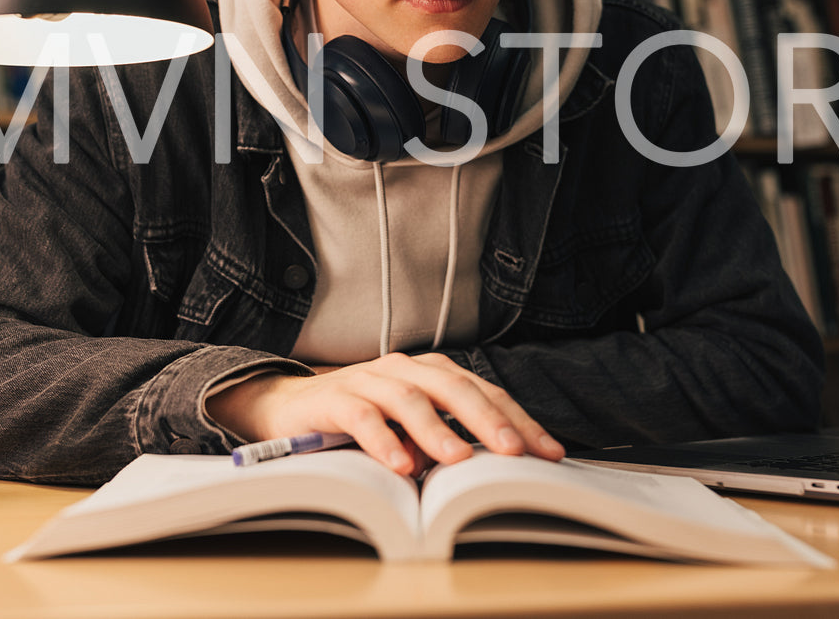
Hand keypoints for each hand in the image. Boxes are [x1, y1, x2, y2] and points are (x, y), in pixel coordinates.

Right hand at [206, 352, 564, 476]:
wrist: (290, 407)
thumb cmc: (361, 419)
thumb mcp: (412, 429)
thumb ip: (446, 440)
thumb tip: (492, 469)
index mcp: (431, 373)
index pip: (484, 392)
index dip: (518, 420)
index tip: (548, 452)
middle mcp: (404, 369)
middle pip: (454, 388)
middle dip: (488, 420)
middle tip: (514, 452)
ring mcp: (369, 380)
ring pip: (410, 399)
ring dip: (436, 431)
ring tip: (458, 460)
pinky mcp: (335, 398)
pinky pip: (363, 416)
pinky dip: (383, 439)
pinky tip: (399, 465)